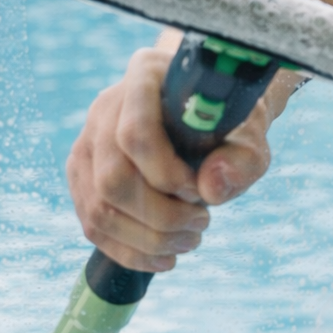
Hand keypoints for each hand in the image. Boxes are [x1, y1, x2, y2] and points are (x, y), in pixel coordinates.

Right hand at [66, 43, 272, 272]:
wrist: (203, 117)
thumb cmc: (228, 122)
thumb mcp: (250, 133)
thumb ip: (241, 158)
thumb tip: (211, 189)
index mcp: (144, 76)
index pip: (135, 133)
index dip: (168, 174)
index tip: (200, 191)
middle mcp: (105, 106)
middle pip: (113, 179)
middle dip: (161, 216)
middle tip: (202, 224)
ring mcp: (87, 142)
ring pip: (99, 209)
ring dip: (147, 240)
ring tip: (189, 241)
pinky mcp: (82, 176)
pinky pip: (93, 225)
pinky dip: (130, 251)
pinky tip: (164, 256)